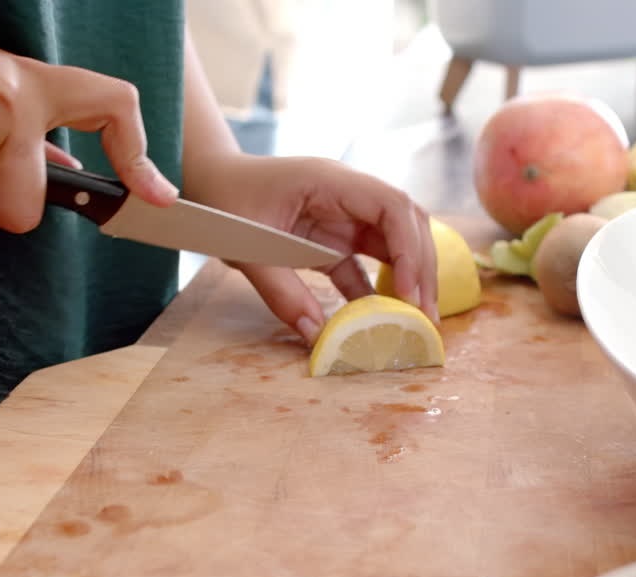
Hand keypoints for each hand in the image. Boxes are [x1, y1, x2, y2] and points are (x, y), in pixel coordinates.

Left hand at [192, 154, 438, 344]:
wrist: (210, 183)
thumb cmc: (223, 203)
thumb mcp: (246, 249)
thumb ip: (281, 292)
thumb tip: (318, 335)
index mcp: (330, 181)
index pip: (391, 206)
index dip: (408, 248)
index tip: (408, 292)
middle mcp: (348, 194)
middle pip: (406, 224)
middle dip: (421, 268)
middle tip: (425, 315)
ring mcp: (345, 216)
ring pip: (395, 244)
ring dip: (409, 279)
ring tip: (416, 319)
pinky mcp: (335, 238)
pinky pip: (368, 264)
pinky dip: (380, 290)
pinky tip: (384, 320)